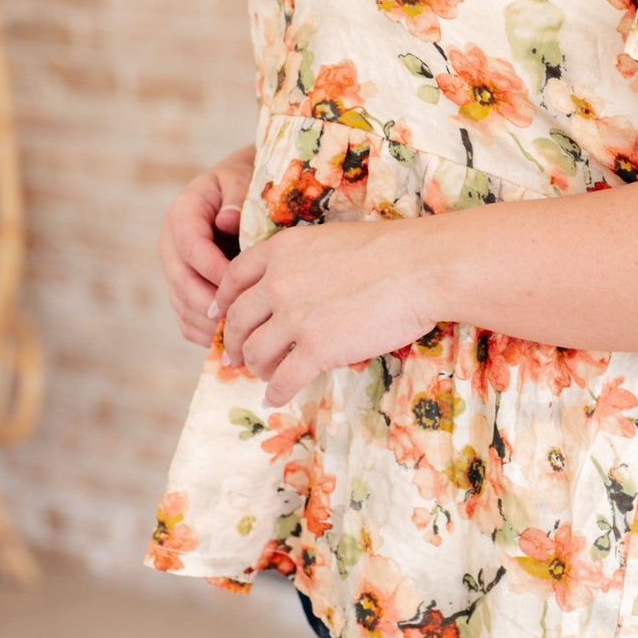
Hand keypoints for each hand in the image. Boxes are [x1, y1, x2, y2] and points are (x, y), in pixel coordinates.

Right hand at [157, 145, 256, 344]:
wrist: (245, 190)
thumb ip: (237, 197)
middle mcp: (171, 243)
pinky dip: (205, 334)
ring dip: (208, 324)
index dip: (215, 269)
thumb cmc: (250, 182)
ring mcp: (175, 269)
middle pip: (181, 281)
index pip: (191, 246)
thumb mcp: (245, 178)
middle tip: (243, 321)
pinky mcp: (183, 289)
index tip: (244, 285)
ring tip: (241, 336)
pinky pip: (186, 319)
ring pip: (182, 305)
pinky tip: (233, 342)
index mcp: (183, 213)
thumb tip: (228, 221)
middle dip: (211, 304)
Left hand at [208, 216, 443, 406]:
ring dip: (256, 367)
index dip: (222, 300)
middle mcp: (278, 282)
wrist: (420, 268)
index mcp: (281, 250)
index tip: (217, 315)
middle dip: (232, 340)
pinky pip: (283, 378)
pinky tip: (275, 397)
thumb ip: (304, 260)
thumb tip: (299, 283)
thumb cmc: (391, 251)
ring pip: (256, 351)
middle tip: (232, 354)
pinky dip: (276, 391)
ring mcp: (295, 317)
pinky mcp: (317, 349)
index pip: (234, 277)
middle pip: (237, 318)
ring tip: (263, 375)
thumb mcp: (332, 240)